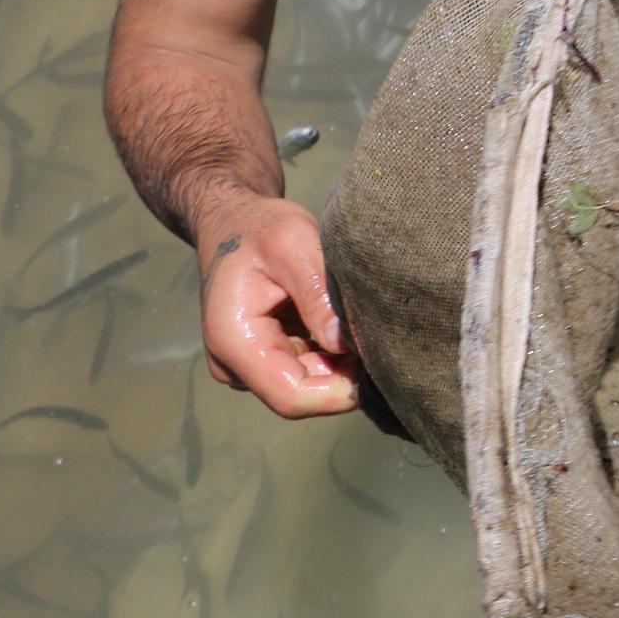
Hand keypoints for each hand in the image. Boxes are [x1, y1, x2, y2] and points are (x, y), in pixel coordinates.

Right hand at [194, 191, 359, 418]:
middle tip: (387, 339)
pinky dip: (333, 352)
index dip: (338, 393)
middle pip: (303, 393)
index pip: (291, 396)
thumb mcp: (293, 244)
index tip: (381, 368)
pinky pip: (306, 367)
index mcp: (235, 341)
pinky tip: (348, 323)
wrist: (232, 221)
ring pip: (309, 383)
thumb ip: (318, 296)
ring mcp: (249, 363)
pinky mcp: (266, 355)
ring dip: (342, 362)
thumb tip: (346, 345)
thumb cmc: (260, 227)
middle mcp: (235, 364)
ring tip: (366, 324)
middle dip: (346, 375)